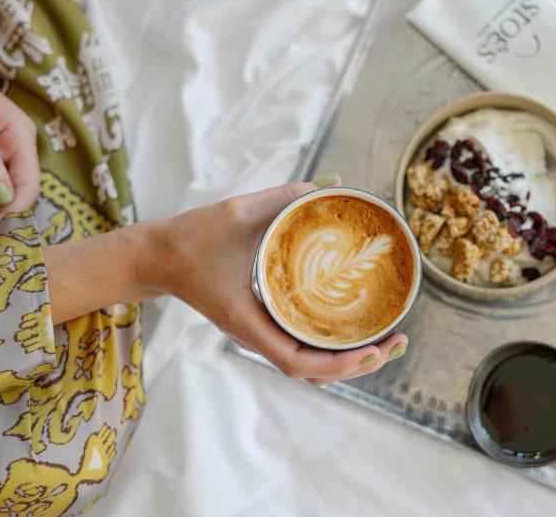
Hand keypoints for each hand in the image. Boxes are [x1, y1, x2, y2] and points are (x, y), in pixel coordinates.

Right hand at [160, 178, 408, 385]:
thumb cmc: (192, 238)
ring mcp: (257, 332)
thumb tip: (333, 184)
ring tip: (385, 341)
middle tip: (398, 342)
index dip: (338, 364)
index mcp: (246, 319)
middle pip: (312, 372)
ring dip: (347, 361)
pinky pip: (299, 347)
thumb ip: (283, 197)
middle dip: (358, 365)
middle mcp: (254, 334)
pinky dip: (329, 348)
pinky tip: (354, 330)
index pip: (296, 361)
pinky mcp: (259, 324)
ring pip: (308, 365)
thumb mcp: (236, 211)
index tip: (373, 349)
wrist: (158, 256)